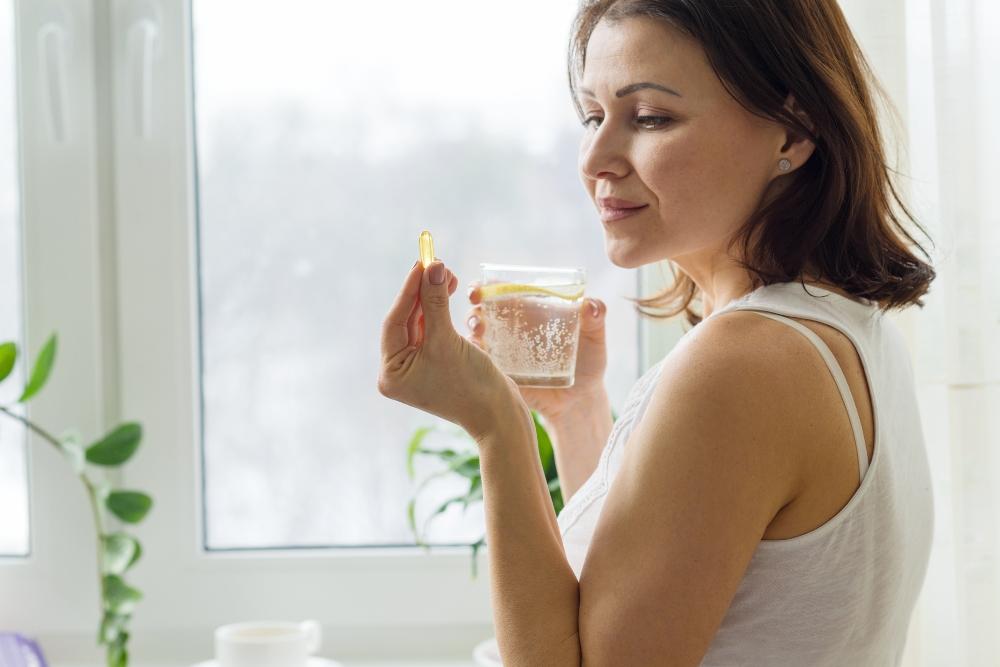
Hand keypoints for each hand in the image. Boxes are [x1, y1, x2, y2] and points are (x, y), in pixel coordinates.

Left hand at [378, 260, 524, 441]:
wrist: (499, 415)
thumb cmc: (470, 385)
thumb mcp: (448, 340)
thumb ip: (436, 302)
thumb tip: (433, 266)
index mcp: (390, 374)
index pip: (394, 322)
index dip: (408, 289)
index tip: (421, 262)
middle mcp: (399, 370)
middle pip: (406, 320)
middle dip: (422, 290)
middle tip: (435, 261)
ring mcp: (417, 367)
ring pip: (421, 321)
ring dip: (433, 296)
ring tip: (447, 273)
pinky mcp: (436, 362)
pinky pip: (433, 329)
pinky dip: (440, 310)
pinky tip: (448, 288)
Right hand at [464, 282, 608, 422]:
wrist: (580, 401)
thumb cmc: (588, 363)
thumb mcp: (594, 339)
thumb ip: (596, 319)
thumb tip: (591, 306)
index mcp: (531, 311)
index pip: (505, 290)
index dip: (489, 284)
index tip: (484, 284)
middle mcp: (512, 328)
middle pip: (483, 306)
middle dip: (474, 300)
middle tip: (476, 301)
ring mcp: (503, 350)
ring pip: (477, 332)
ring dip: (472, 325)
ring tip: (478, 330)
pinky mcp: (500, 373)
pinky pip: (479, 362)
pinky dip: (473, 355)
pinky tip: (477, 354)